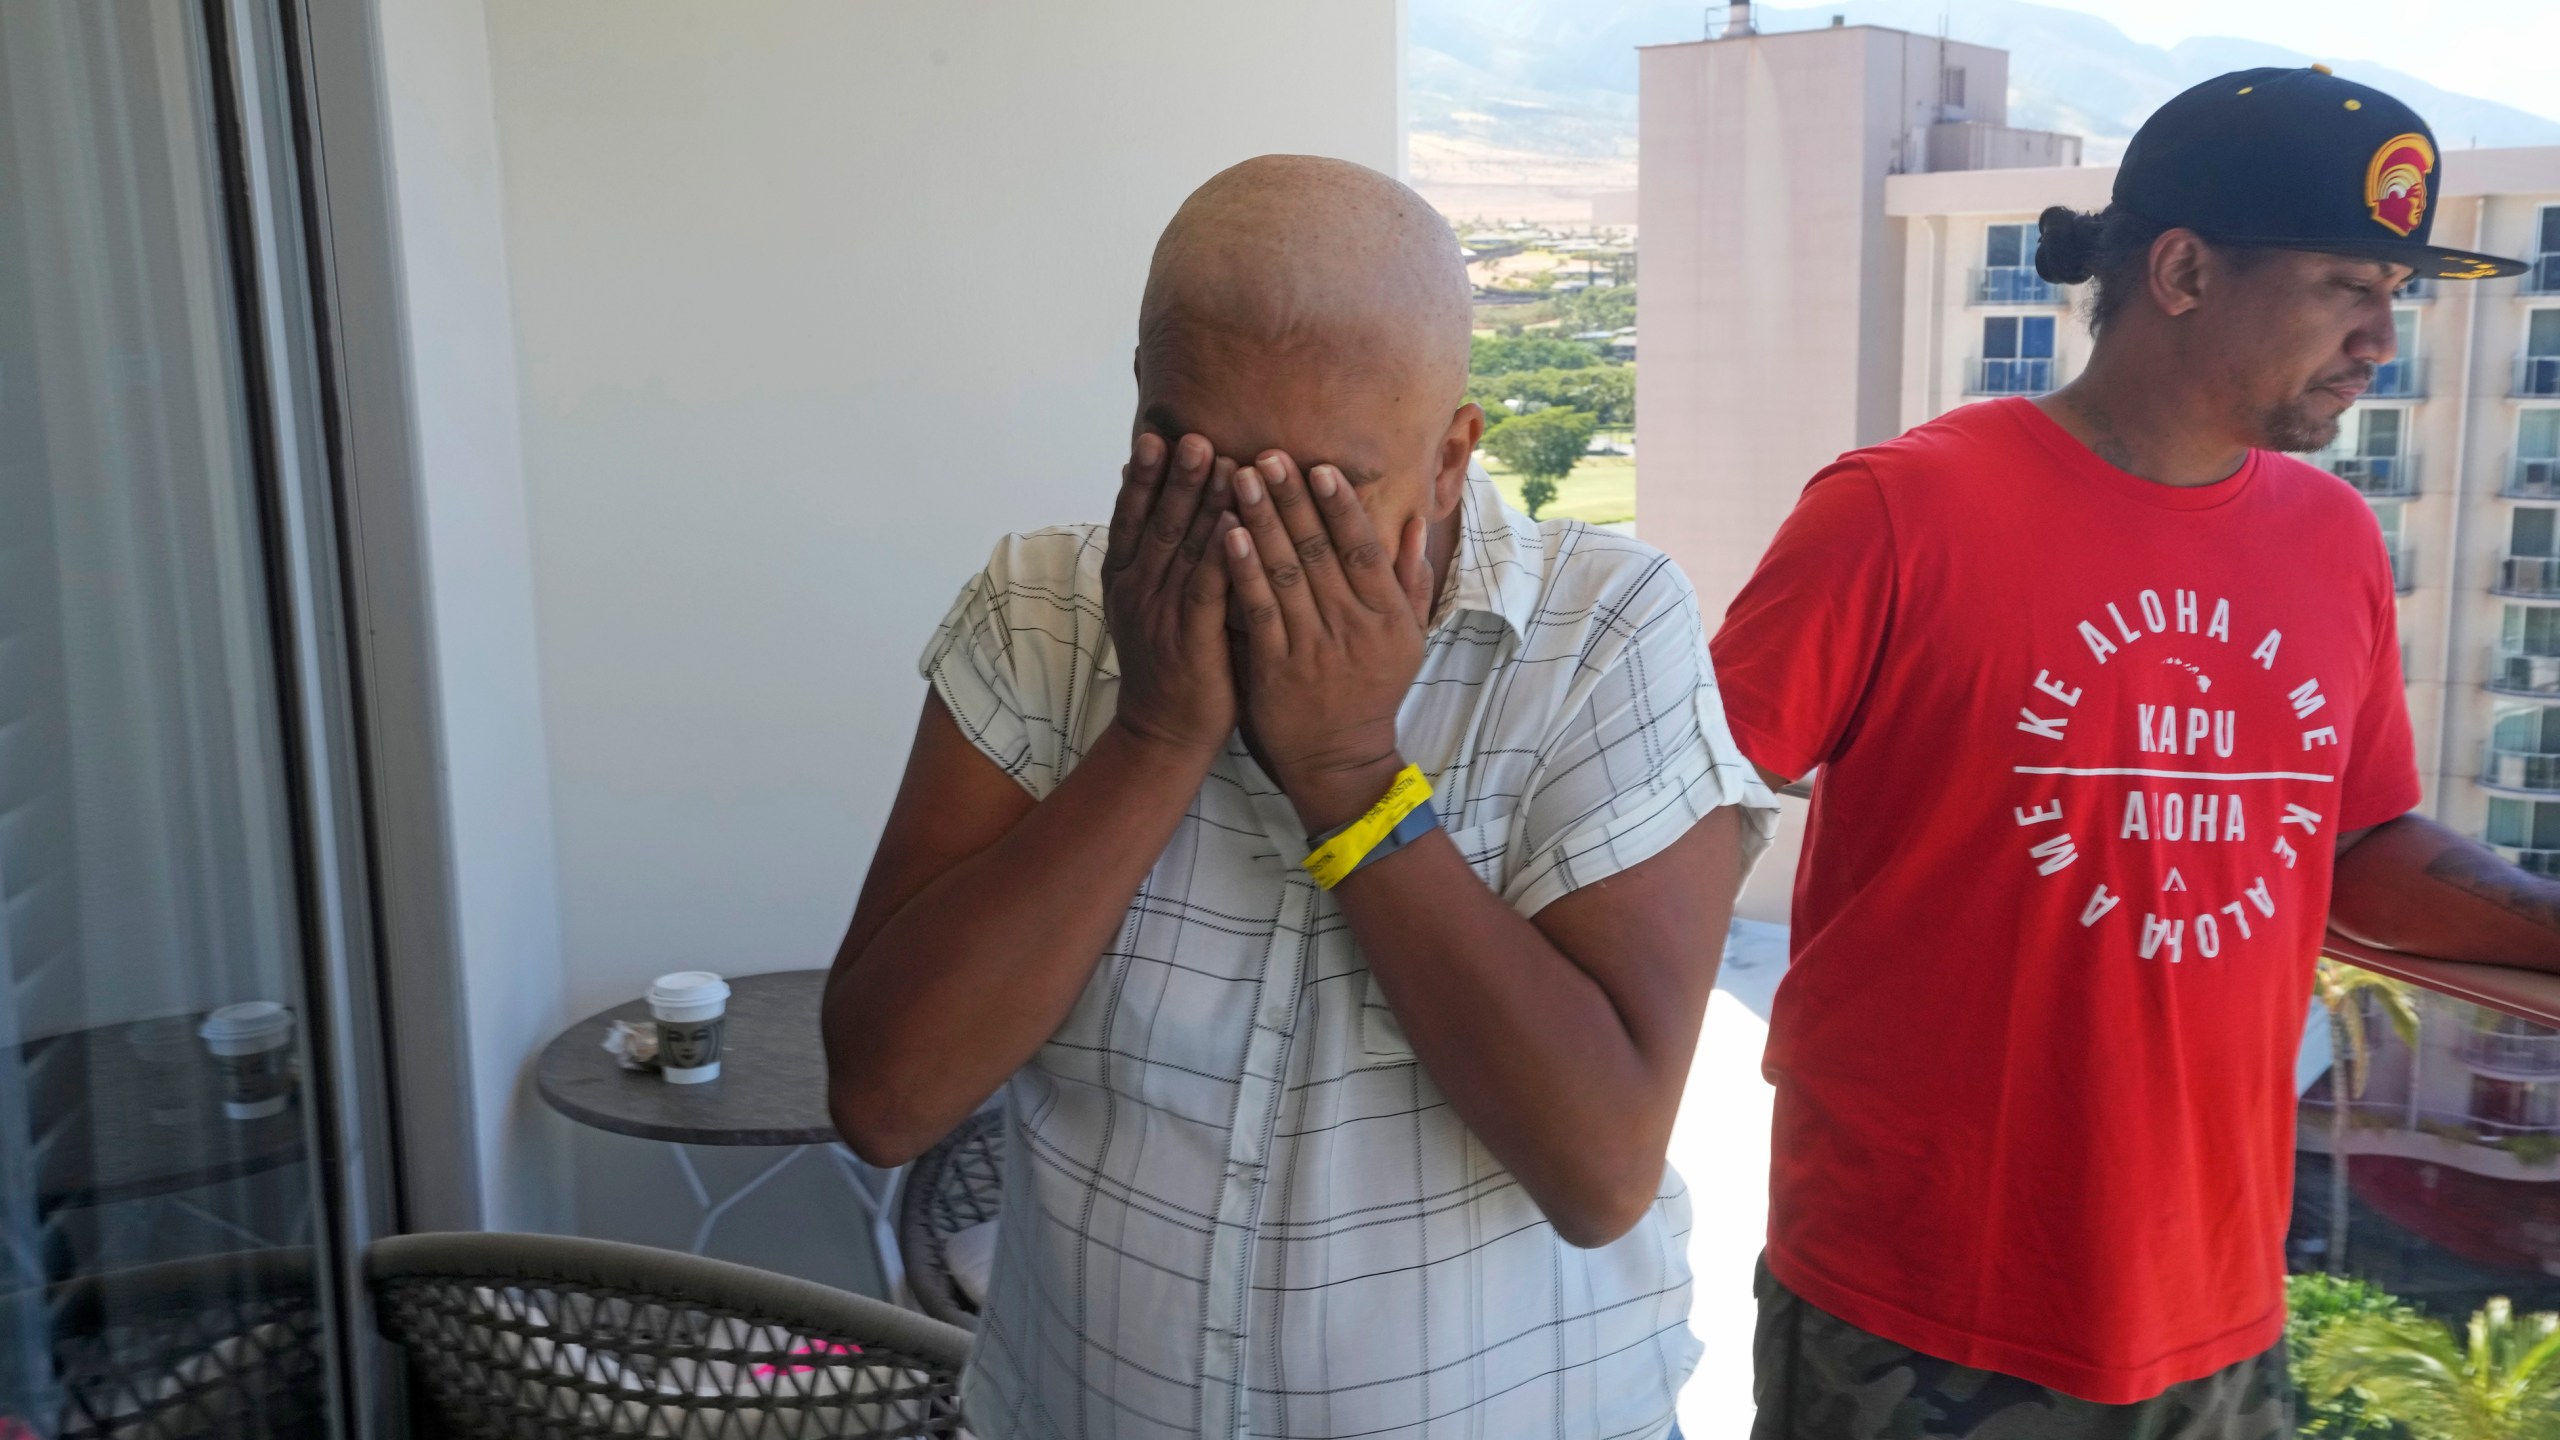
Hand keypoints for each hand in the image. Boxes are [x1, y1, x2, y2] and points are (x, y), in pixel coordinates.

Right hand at [1103, 432, 1238, 756]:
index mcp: (1124, 581)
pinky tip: (1236, 523)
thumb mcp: (1146, 605)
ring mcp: (1162, 615)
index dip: (1143, 478)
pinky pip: (1207, 588)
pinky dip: (1220, 553)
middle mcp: (1137, 592)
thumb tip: (1151, 502)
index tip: (1155, 436)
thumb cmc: (1168, 662)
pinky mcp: (1192, 639)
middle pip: (1158, 524)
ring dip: (1200, 503)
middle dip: (1175, 478)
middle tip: (1191, 436)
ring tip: (1218, 460)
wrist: (1164, 732)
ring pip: (1183, 549)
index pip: (1131, 519)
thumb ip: (1152, 558)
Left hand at [1221, 451, 1433, 831]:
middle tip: (1267, 455)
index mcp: (1386, 614)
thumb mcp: (1408, 637)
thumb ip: (1410, 578)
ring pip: (1285, 572)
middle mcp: (1352, 626)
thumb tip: (1416, 522)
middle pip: (1319, 550)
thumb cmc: (1373, 690)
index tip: (1318, 466)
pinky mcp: (1276, 667)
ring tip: (1239, 478)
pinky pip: (1258, 609)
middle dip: (1291, 498)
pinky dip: (1242, 569)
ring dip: (1261, 520)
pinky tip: (1226, 535)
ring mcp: (1313, 646)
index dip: (1339, 504)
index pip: (1362, 547)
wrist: (1340, 758)